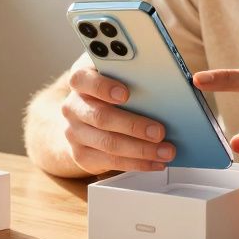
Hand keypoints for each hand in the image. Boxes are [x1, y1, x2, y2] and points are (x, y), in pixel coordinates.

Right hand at [60, 66, 174, 174]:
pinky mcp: (81, 154)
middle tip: (159, 132)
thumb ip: (129, 74)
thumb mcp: (116, 75)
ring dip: (141, 150)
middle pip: (101, 117)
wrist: (85, 115)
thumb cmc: (110, 90)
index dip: (103, 87)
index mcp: (80, 81)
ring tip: (166, 151)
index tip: (125, 94)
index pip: (82, 80)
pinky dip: (138, 163)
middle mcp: (73, 107)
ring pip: (108, 144)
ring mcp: (74, 132)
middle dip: (134, 126)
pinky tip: (155, 162)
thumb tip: (159, 81)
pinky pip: (111, 162)